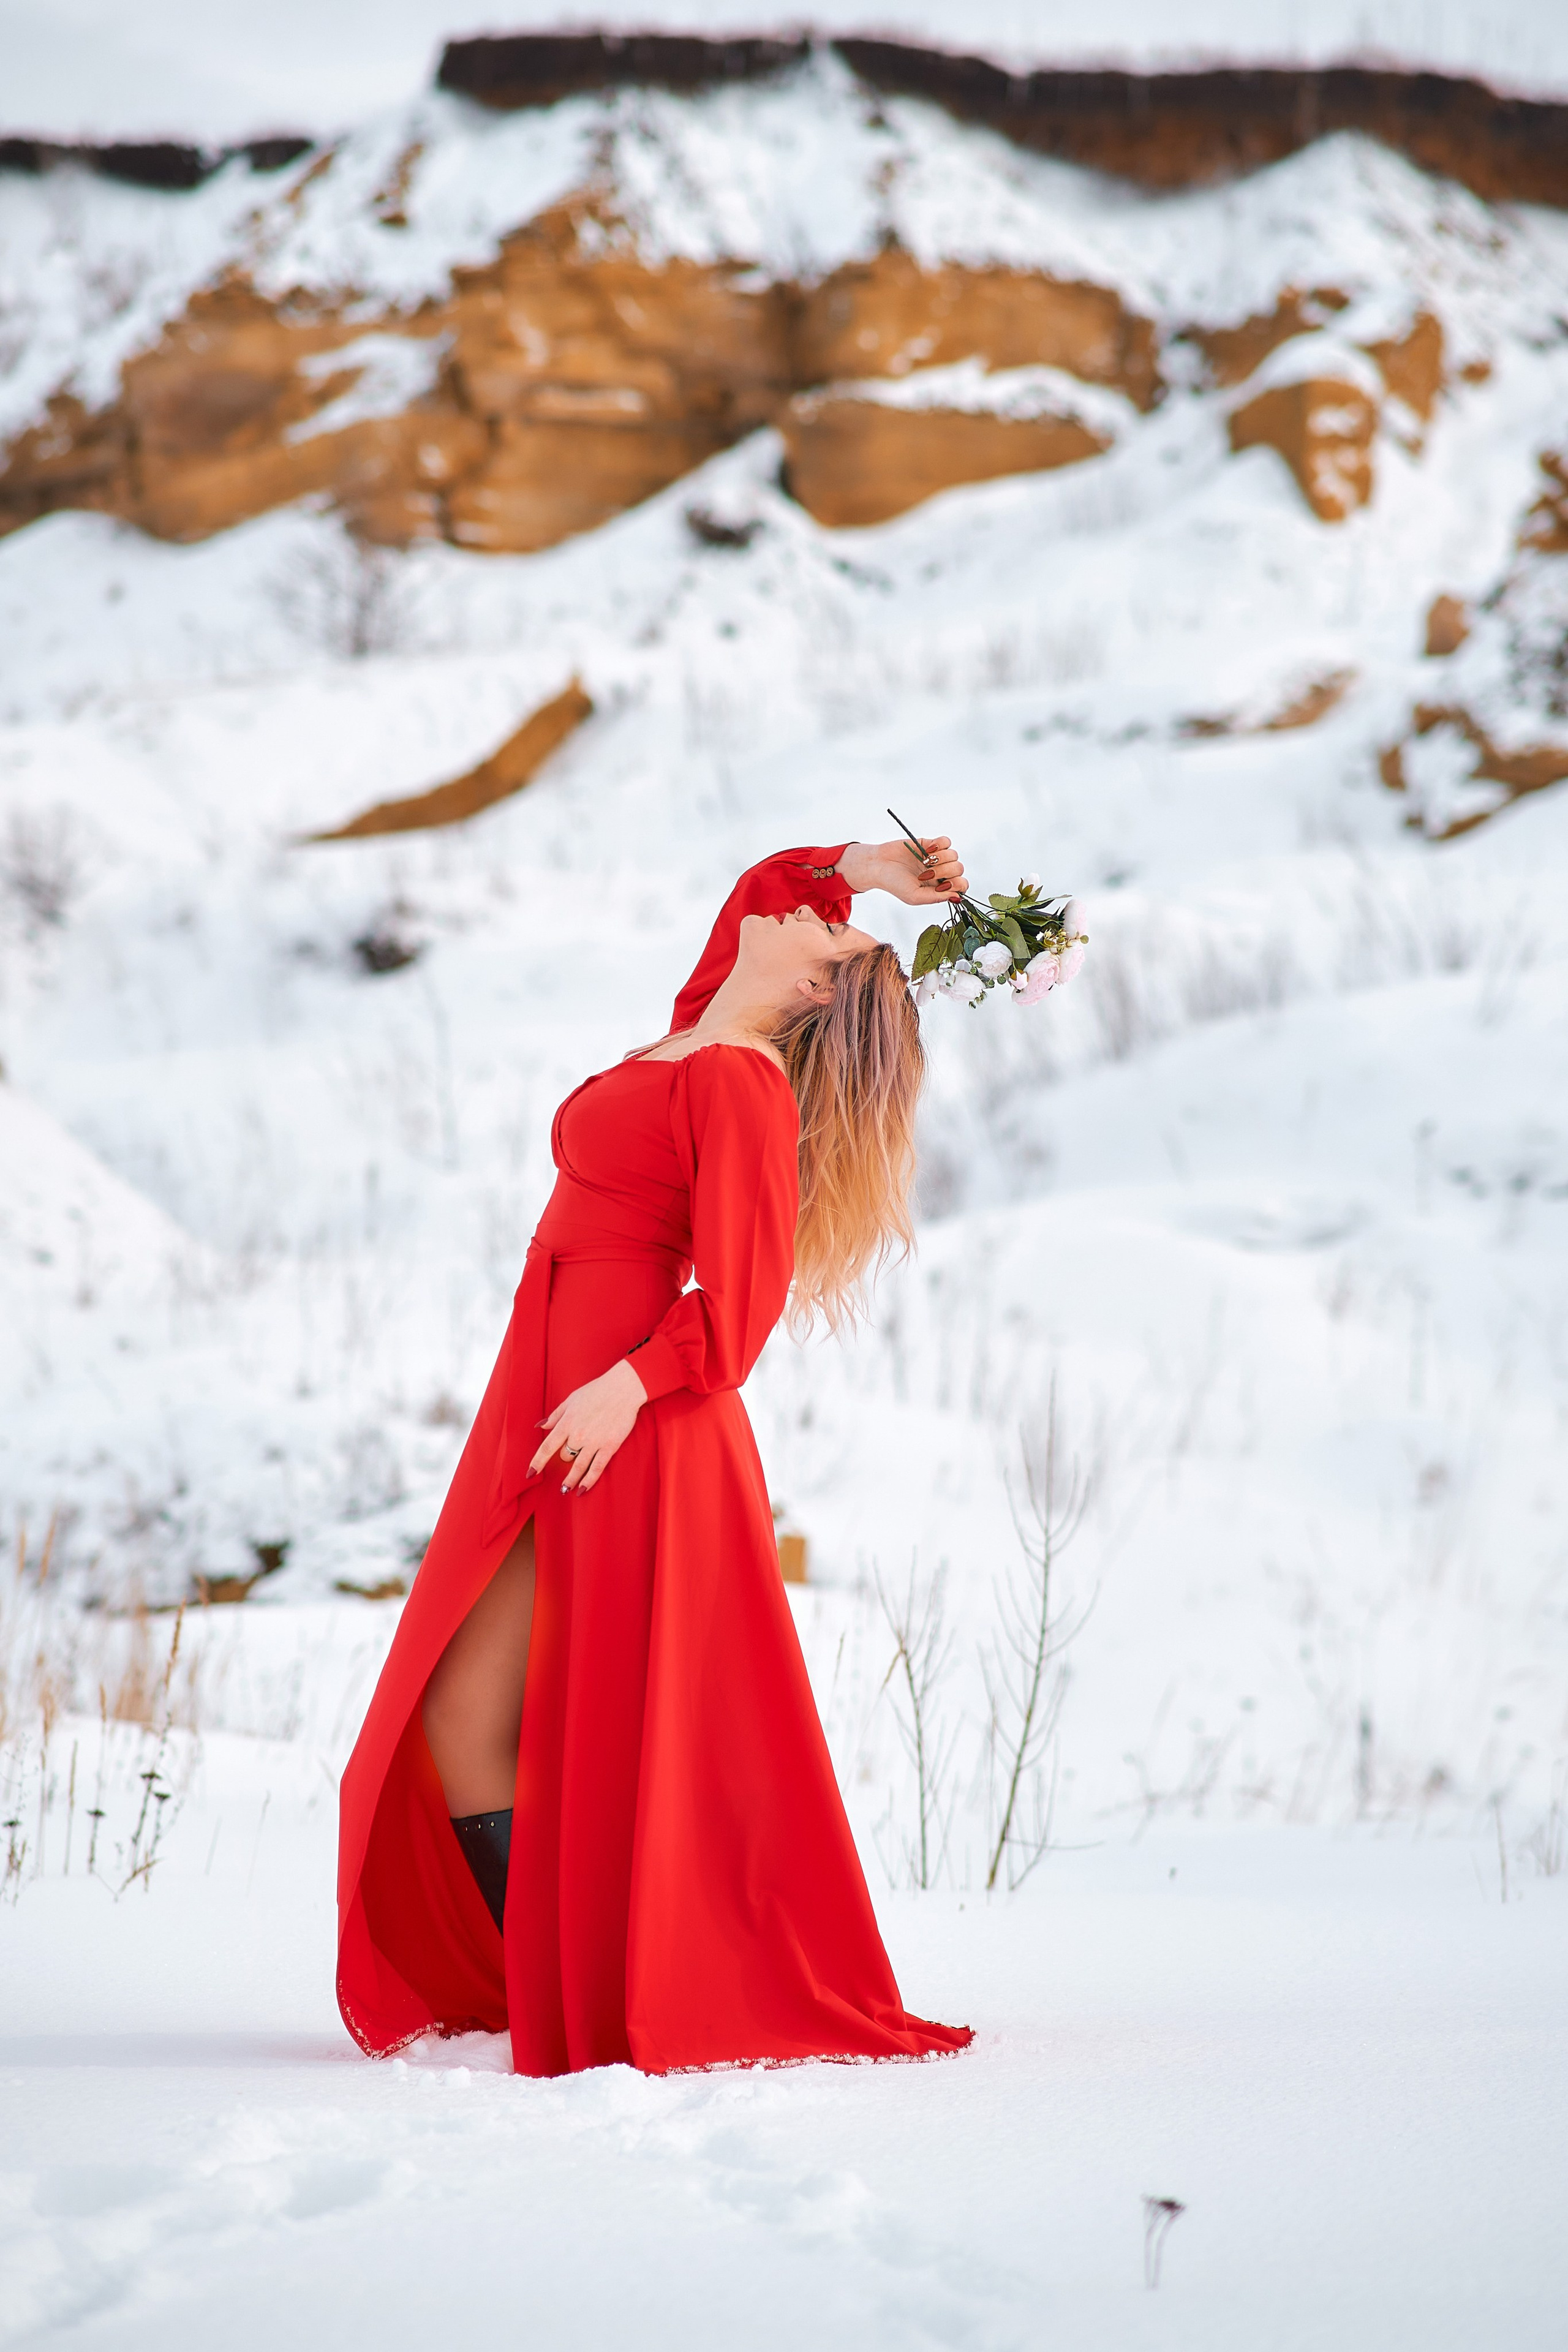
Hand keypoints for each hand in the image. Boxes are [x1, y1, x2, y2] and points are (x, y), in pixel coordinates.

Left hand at [529, 1358, 647, 1493]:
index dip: (537, 1462)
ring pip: (578, 1467)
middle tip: (570, 1456)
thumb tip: (540, 1426)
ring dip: (569, 1481)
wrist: (623, 1389)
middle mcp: (578, 1435)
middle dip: (565, 1459)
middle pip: (564, 1457)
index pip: (546, 1447)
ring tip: (564, 1490)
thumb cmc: (597, 1391)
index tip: (530, 1474)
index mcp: (567, 1423)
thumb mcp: (571, 1400)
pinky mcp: (609, 1446)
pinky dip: (588, 1481)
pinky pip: (597, 1468)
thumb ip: (555, 1415)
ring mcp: (594, 1442)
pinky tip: (582, 1489)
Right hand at [837, 836, 966, 907]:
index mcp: (939, 887)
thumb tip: (956, 896)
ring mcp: (936, 858)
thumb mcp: (914, 897)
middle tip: (926, 874)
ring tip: (924, 862)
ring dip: (940, 859)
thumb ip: (936, 897)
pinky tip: (927, 851)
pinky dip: (939, 845)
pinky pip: (946, 841)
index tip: (943, 885)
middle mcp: (940, 872)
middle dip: (944, 872)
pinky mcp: (930, 844)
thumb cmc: (894, 883)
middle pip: (959, 869)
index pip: (961, 885)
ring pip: (954, 855)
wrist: (878, 865)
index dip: (957, 884)